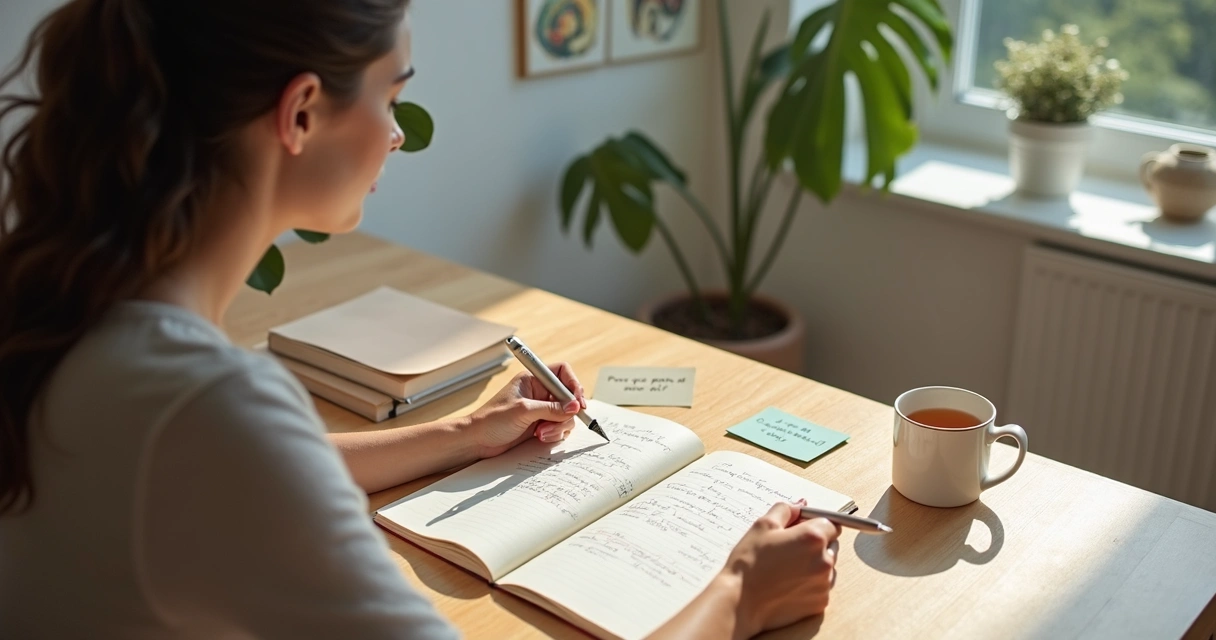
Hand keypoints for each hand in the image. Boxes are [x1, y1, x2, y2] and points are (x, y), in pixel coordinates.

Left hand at [466, 362, 587, 458]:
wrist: (477, 441)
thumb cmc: (492, 420)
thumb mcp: (523, 410)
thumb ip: (551, 408)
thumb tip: (574, 407)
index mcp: (533, 380)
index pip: (562, 372)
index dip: (573, 385)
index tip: (577, 402)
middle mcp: (539, 393)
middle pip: (568, 397)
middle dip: (565, 412)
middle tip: (558, 422)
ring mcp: (541, 410)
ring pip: (566, 415)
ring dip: (558, 426)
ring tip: (540, 433)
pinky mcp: (540, 425)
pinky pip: (559, 427)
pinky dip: (554, 434)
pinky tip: (539, 437)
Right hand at [724, 500, 841, 636]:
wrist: (741, 601)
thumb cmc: (749, 562)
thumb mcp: (762, 526)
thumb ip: (786, 510)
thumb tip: (800, 505)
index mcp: (813, 537)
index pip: (831, 524)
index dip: (815, 524)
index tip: (801, 530)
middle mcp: (824, 560)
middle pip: (831, 545)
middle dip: (816, 545)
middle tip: (789, 550)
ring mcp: (824, 584)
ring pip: (828, 568)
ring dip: (814, 565)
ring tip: (787, 569)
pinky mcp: (821, 603)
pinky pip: (822, 587)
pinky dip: (811, 584)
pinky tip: (789, 584)